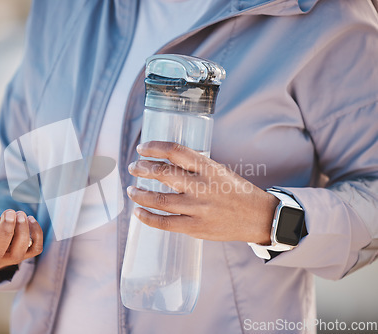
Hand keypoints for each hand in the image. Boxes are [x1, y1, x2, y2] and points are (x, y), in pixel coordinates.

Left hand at [127, 141, 278, 243]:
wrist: (258, 217)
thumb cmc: (235, 191)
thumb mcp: (218, 170)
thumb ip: (194, 167)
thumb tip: (164, 161)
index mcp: (208, 167)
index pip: (175, 151)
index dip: (154, 147)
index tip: (142, 148)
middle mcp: (201, 186)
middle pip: (162, 173)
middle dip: (142, 168)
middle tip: (133, 167)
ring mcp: (197, 208)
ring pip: (159, 199)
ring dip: (139, 194)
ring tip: (131, 190)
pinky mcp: (195, 228)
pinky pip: (165, 223)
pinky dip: (147, 217)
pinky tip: (138, 212)